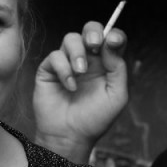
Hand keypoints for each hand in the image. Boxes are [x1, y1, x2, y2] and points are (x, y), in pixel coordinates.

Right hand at [32, 23, 127, 162]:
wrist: (70, 136)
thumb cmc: (94, 119)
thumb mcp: (116, 95)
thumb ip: (117, 68)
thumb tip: (111, 43)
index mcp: (106, 64)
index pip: (111, 39)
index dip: (114, 35)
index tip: (114, 42)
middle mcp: (87, 59)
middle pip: (90, 30)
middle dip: (93, 32)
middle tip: (94, 45)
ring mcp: (67, 63)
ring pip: (70, 38)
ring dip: (77, 52)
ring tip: (80, 72)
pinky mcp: (49, 70)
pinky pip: (55, 56)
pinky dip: (63, 69)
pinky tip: (69, 86)